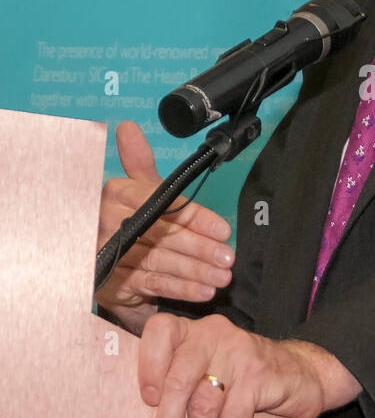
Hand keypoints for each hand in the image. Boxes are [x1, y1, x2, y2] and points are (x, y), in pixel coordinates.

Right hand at [95, 121, 234, 326]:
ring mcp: (110, 252)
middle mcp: (109, 221)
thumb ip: (139, 161)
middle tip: (228, 258)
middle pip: (164, 234)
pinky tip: (204, 290)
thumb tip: (128, 127)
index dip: (196, 218)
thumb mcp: (137, 188)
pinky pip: (153, 283)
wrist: (104, 256)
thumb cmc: (129, 216)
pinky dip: (181, 288)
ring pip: (161, 261)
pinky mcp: (113, 280)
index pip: (163, 204)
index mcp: (118, 193)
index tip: (224, 230)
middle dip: (201, 248)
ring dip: (196, 271)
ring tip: (222, 276)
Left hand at [138, 312, 362, 417]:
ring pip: (205, 407)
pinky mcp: (259, 376)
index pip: (160, 331)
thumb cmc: (247, 379)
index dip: (148, 365)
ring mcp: (238, 353)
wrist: (306, 374)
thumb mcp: (213, 369)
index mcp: (194, 331)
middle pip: (178, 380)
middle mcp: (213, 335)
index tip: (147, 403)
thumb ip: (183, 382)